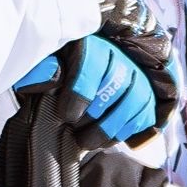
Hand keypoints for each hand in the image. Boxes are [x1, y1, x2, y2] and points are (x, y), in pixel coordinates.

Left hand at [21, 35, 160, 143]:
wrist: (81, 77)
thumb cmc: (57, 73)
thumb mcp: (41, 69)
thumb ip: (39, 72)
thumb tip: (51, 76)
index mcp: (90, 43)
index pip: (92, 64)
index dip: (80, 93)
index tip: (66, 116)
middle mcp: (119, 54)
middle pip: (117, 85)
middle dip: (96, 117)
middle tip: (77, 136)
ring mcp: (137, 74)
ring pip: (135, 100)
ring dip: (112, 127)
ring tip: (89, 142)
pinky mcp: (147, 93)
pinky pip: (146, 112)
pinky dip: (128, 130)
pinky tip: (107, 140)